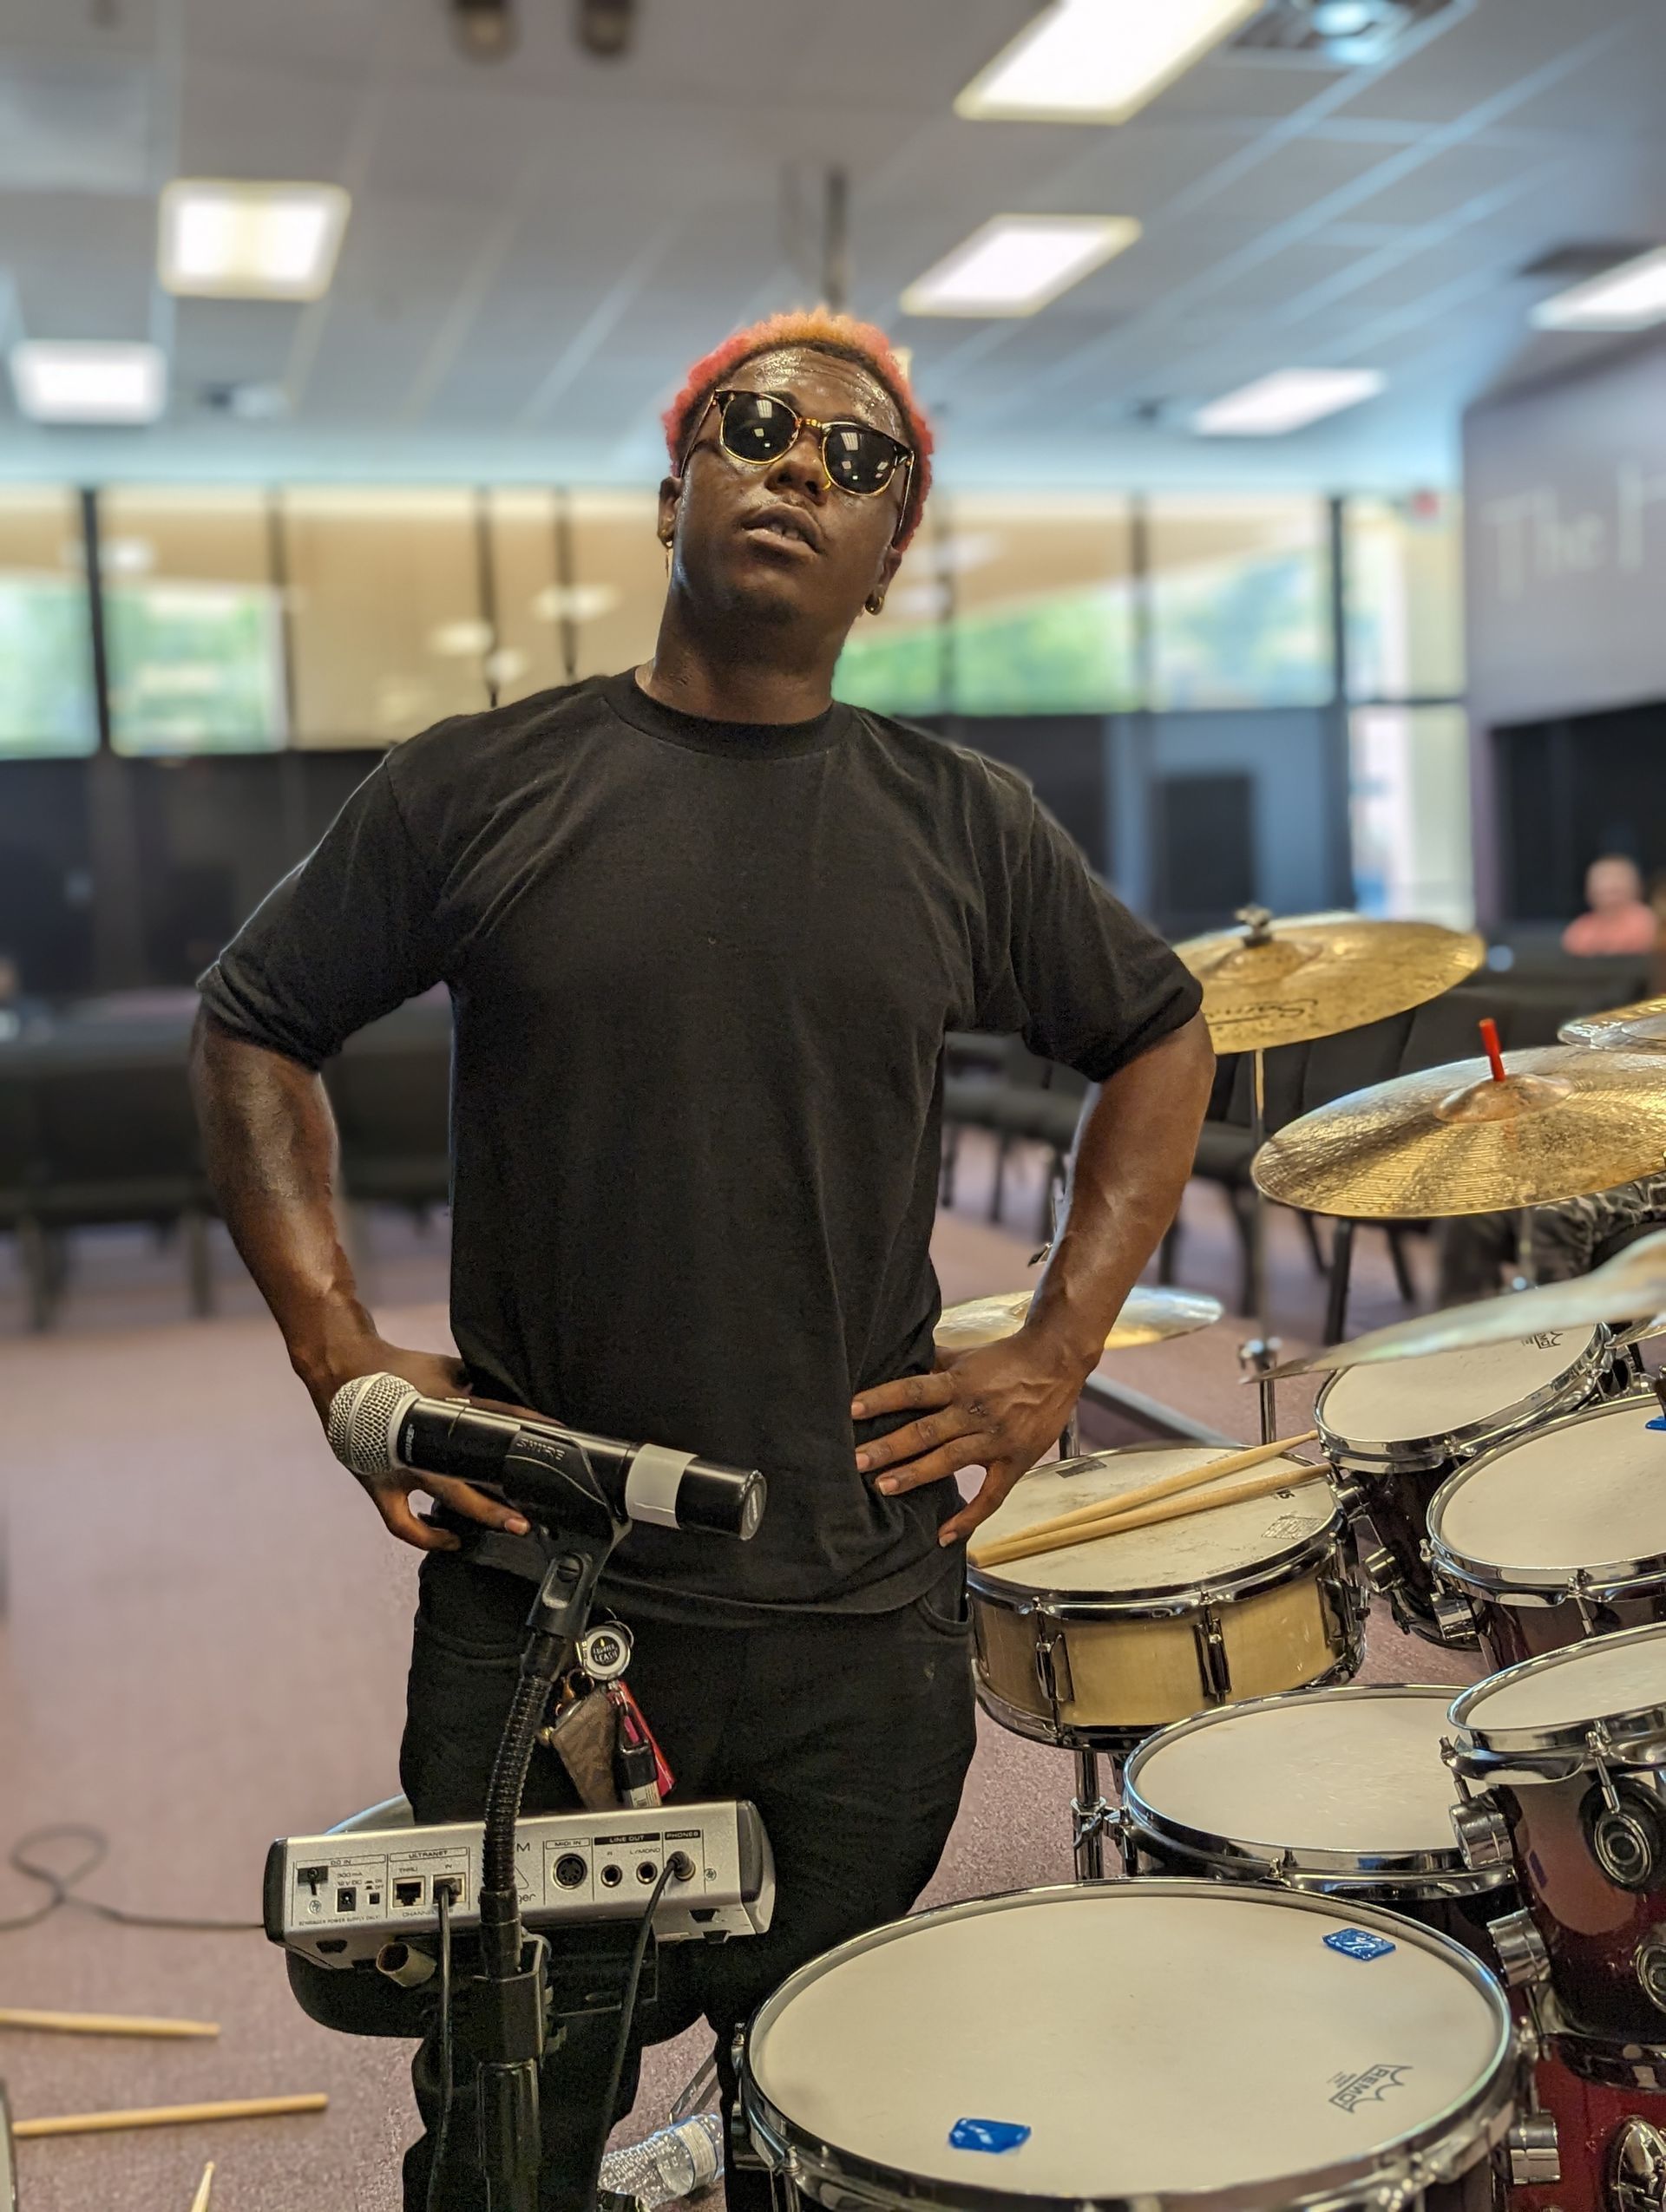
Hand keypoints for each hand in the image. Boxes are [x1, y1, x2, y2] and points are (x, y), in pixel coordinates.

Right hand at [302, 1332, 539, 1554]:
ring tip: (506, 1529)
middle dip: (503, 1497)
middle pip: (472, 1474)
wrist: (341, 1372)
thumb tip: (504, 1390)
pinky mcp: (379, 1486)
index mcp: (443, 1409)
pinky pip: (402, 1524)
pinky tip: (450, 1540)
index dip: (530, 1426)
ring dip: (476, 1517)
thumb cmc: (396, 1369)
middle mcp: (424, 1443)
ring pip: (444, 1500)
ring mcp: (400, 1467)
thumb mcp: (443, 1368)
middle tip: (531, 1514)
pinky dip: (426, 1537)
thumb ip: (473, 1382)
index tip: (558, 1435)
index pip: (497, 1416)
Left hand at [850, 1326, 1091, 1548]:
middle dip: (889, 1447)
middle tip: (857, 1460)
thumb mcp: (965, 1354)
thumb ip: (932, 1362)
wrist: (1056, 1362)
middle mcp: (974, 1411)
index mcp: (959, 1382)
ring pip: (950, 1460)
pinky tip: (944, 1535)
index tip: (852, 1410)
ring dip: (915, 1475)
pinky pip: (991, 1496)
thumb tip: (896, 1360)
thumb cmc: (1007, 1357)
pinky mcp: (1015, 1460)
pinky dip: (969, 1518)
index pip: (913, 1390)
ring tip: (883, 1487)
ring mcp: (995, 1439)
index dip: (883, 1399)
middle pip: (925, 1431)